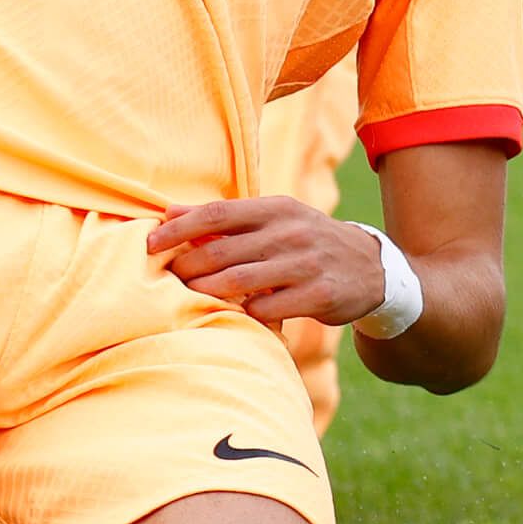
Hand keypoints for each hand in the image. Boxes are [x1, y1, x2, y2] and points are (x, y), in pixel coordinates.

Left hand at [147, 197, 386, 329]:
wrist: (372, 267)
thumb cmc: (307, 241)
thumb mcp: (274, 219)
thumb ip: (224, 218)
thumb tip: (169, 210)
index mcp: (276, 208)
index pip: (217, 214)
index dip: (179, 228)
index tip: (150, 242)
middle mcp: (290, 232)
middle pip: (221, 250)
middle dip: (187, 267)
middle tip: (169, 278)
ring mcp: (306, 263)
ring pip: (240, 281)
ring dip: (208, 292)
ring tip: (190, 297)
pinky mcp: (319, 294)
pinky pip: (269, 308)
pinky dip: (246, 314)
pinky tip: (237, 315)